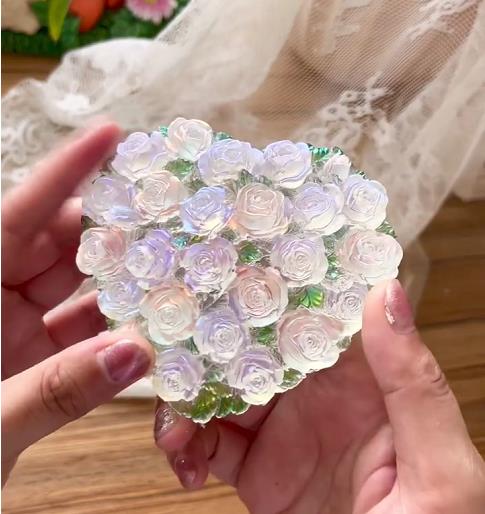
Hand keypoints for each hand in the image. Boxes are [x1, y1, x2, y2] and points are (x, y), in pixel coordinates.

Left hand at [1, 123, 153, 485]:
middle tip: (163, 209)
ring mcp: (16, 334)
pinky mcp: (37, 364)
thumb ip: (58, 389)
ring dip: (121, 281)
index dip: (65, 174)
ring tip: (171, 261)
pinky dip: (117, 330)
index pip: (15, 217)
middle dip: (108, 226)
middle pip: (54, 246)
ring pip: (76, 289)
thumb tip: (139, 353)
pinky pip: (84, 334)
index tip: (111, 135)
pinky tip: (152, 325)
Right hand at [154, 280, 484, 512]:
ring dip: (187, 396)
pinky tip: (182, 459)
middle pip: (251, 346)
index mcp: (359, 375)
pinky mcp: (256, 468)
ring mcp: (280, 428)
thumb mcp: (438, 466)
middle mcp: (314, 392)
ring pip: (219, 389)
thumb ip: (413, 382)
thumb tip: (383, 292)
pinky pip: (210, 442)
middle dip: (209, 338)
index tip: (228, 267)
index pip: (308, 316)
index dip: (269, 289)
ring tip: (172, 423)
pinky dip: (186, 444)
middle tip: (169, 339)